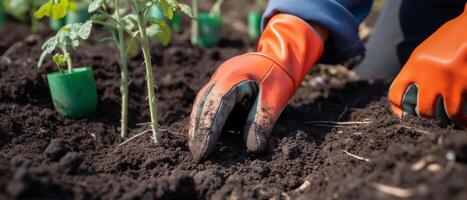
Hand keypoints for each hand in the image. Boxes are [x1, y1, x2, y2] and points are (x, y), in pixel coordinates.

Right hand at [188, 14, 324, 160]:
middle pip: (202, 105)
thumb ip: (262, 121)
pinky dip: (206, 118)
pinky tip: (208, 134)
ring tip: (198, 147)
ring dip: (199, 124)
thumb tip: (253, 148)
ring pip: (202, 103)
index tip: (204, 151)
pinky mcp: (221, 83)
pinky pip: (209, 102)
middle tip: (198, 154)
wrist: (281, 54)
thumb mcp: (276, 98)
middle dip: (198, 130)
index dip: (208, 129)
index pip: (216, 106)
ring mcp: (219, 78)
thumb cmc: (279, 75)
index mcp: (233, 77)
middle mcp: (220, 77)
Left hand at [389, 4, 466, 125]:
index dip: (397, 108)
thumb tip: (411, 90)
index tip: (402, 115)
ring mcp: (451, 82)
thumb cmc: (451, 36)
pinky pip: (464, 109)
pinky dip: (465, 118)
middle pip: (423, 109)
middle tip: (432, 119)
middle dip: (428, 118)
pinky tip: (466, 121)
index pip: (396, 94)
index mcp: (414, 66)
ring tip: (455, 122)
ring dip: (451, 121)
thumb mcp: (426, 50)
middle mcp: (430, 76)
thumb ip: (417, 70)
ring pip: (448, 114)